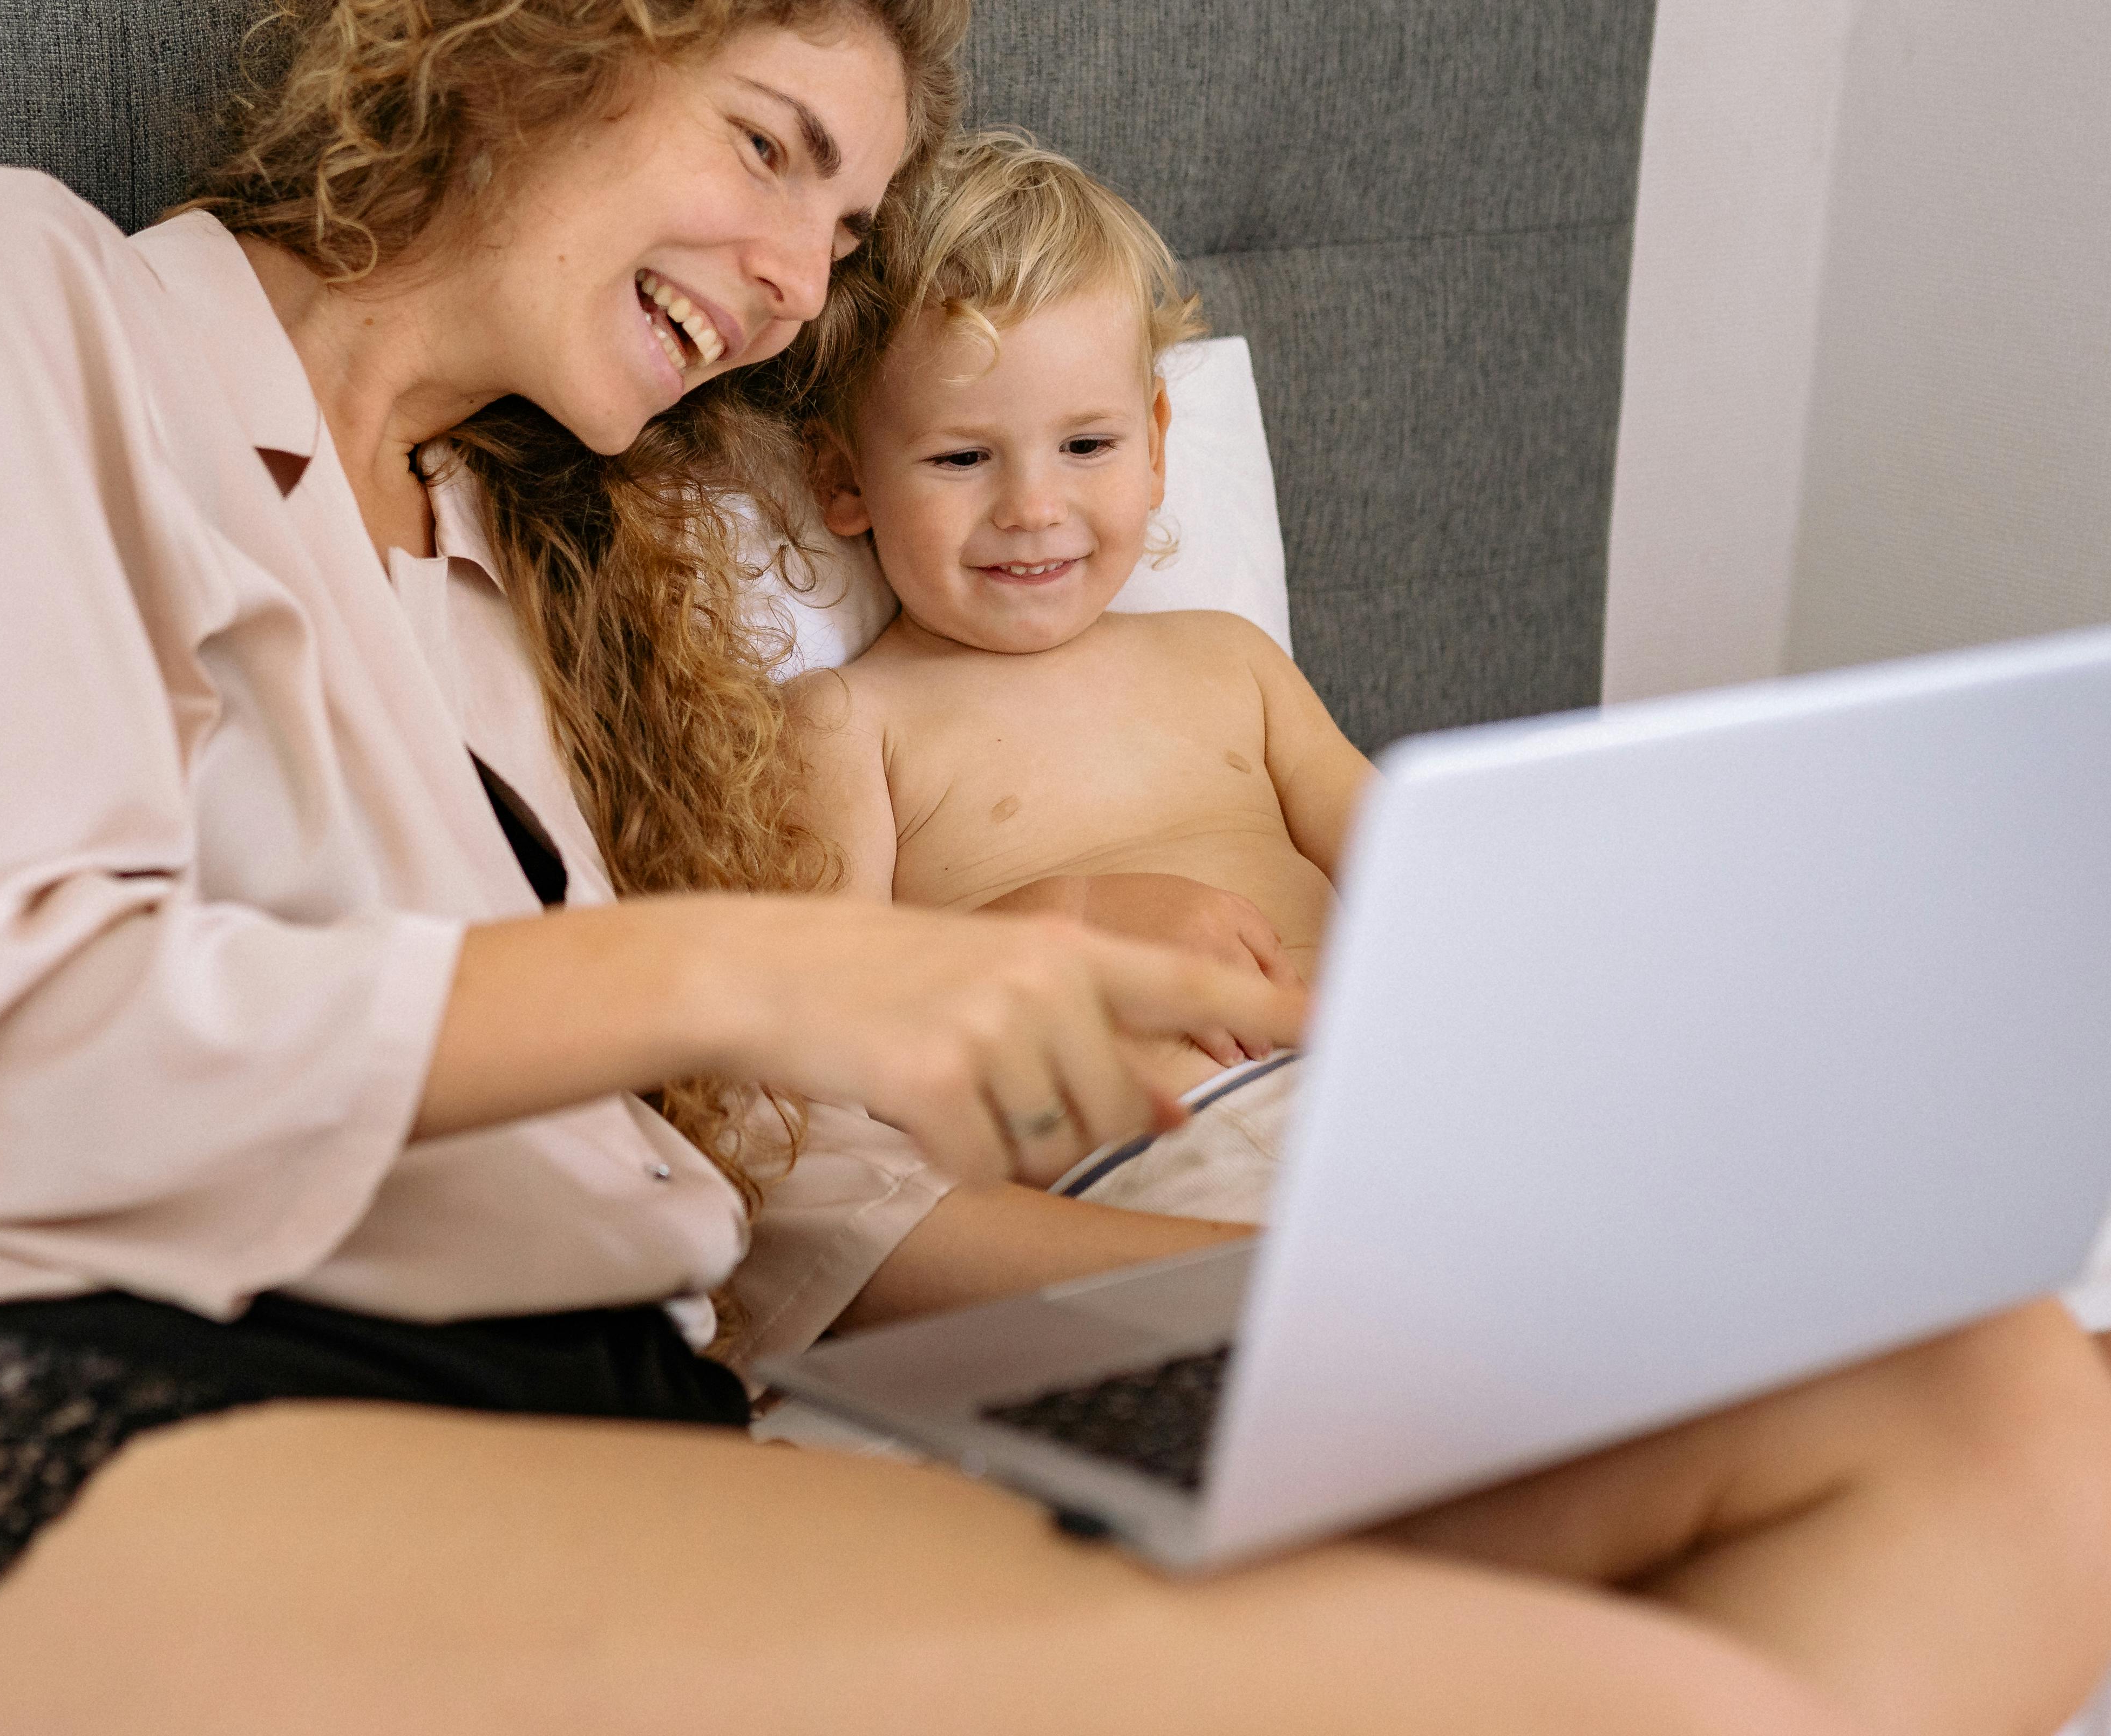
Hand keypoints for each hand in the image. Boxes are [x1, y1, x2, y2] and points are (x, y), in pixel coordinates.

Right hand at [678, 896, 1284, 1187]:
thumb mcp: (995, 983)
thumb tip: (1171, 1109)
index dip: (1274, 1006)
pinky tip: (908, 1104)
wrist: (762, 968)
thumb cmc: (878, 979)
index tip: (1349, 1025)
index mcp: (1065, 945)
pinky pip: (985, 1165)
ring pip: (1052, 1145)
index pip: (1192, 979)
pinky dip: (948, 1156)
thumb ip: (1090, 1034)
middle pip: (1115, 1109)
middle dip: (1060, 1122)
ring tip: (940, 1079)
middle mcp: (1043, 977)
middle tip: (983, 1077)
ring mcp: (992, 1024)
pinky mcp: (939, 1076)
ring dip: (1000, 1140)